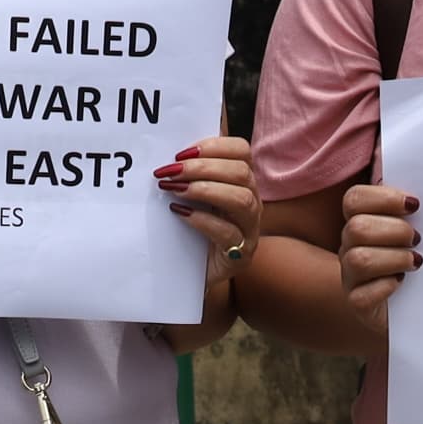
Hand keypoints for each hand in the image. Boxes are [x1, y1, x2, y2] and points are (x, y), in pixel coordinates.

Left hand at [160, 135, 258, 296]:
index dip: (214, 145)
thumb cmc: (189, 232)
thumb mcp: (190, 198)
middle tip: (169, 172)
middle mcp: (252, 203)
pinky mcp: (240, 257)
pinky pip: (229, 233)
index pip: (242, 151)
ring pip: (242, 200)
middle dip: (202, 167)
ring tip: (173, 190)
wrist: (189, 278)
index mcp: (242, 182)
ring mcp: (250, 231)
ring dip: (204, 190)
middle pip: (241, 173)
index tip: (181, 152)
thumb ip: (189, 174)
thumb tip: (172, 149)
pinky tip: (180, 214)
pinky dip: (203, 220)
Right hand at [335, 181, 420, 319]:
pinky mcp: (358, 304)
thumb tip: (400, 158)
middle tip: (418, 238)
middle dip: (394, 230)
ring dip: (394, 258)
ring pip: (358, 259)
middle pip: (356, 227)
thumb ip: (412, 198)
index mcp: (361, 221)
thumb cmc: (419, 258)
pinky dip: (386, 287)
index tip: (415, 205)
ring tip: (417, 261)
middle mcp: (350, 247)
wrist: (421, 305)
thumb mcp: (419, 224)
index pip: (354, 199)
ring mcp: (351, 276)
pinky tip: (403, 283)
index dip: (384, 198)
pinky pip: (362, 295)